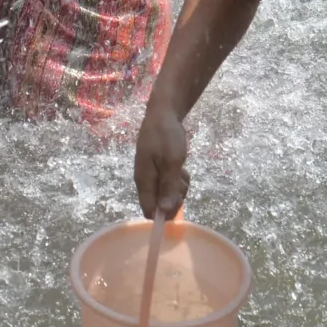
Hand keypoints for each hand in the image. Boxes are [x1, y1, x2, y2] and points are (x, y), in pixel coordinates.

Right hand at [134, 104, 190, 218]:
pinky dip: (178, 180)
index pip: (149, 210)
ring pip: (167, 194)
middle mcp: (145, 181)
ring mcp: (152, 175)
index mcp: (144, 180)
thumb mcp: (171, 161)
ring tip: (182, 172)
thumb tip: (165, 211)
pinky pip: (169, 184)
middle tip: (182, 182)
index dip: (164, 213)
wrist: (163, 113)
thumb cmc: (166, 136)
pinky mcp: (159, 169)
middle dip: (174, 199)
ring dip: (178, 189)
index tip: (178, 202)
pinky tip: (182, 169)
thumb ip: (168, 186)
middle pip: (159, 204)